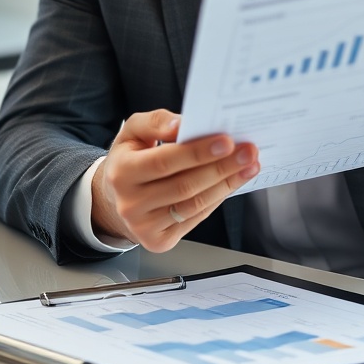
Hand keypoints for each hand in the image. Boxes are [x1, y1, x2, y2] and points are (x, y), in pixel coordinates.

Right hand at [91, 110, 258, 252]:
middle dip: (221, 167)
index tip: (227, 141)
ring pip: (194, 205)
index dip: (198, 152)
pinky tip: (231, 183)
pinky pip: (196, 218)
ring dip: (226, 184)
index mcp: (121, 172)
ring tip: (248, 166)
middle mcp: (130, 203)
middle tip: (248, 152)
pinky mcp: (159, 241)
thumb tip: (180, 125)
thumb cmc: (130, 158)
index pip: (164, 161)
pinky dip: (217, 199)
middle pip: (184, 185)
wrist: (115, 198)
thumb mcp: (133, 132)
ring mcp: (144, 226)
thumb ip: (155, 122)